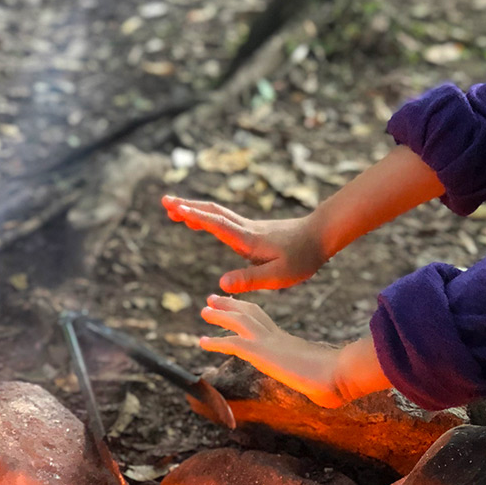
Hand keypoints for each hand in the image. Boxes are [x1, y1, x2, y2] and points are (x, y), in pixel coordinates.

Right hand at [163, 196, 328, 292]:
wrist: (321, 235)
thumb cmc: (303, 257)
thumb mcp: (278, 275)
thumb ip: (250, 279)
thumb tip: (222, 283)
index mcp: (248, 240)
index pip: (217, 225)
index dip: (195, 217)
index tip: (174, 208)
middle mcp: (246, 230)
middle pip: (212, 213)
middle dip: (187, 206)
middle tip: (164, 201)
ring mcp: (249, 228)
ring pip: (217, 214)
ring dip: (195, 210)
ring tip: (174, 209)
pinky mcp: (254, 231)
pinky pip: (225, 221)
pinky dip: (207, 217)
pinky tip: (202, 222)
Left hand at [199, 295, 345, 407]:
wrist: (339, 373)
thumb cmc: (338, 380)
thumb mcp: (325, 381)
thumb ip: (322, 387)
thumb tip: (332, 399)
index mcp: (289, 343)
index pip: (265, 322)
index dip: (250, 313)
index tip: (239, 308)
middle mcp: (277, 337)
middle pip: (251, 312)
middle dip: (231, 304)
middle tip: (214, 298)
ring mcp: (269, 342)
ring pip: (239, 321)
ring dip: (220, 315)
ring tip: (204, 310)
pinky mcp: (262, 352)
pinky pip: (232, 343)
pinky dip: (216, 342)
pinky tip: (202, 342)